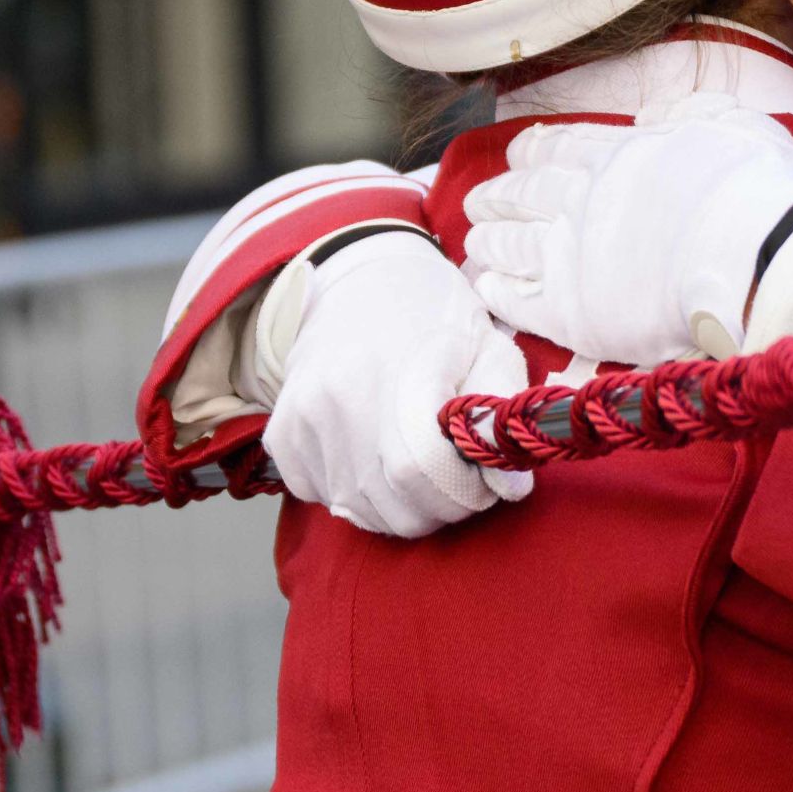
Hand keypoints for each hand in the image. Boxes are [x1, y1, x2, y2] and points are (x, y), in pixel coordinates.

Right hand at [261, 231, 531, 538]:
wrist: (361, 282)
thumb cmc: (435, 317)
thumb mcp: (486, 348)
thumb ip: (498, 419)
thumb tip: (511, 489)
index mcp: (398, 371)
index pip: (423, 471)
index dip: (463, 490)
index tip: (481, 477)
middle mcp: (340, 397)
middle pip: (394, 504)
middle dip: (439, 506)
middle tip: (455, 475)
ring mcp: (304, 418)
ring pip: (358, 509)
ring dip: (398, 506)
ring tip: (417, 463)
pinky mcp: (281, 434)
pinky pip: (320, 496)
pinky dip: (354, 493)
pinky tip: (373, 456)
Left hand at [460, 104, 792, 366]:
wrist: (753, 256)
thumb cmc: (758, 190)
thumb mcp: (734, 124)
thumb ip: (691, 113)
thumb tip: (652, 115)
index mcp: (622, 154)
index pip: (564, 148)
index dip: (536, 152)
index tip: (518, 154)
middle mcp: (584, 198)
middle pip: (526, 194)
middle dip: (500, 195)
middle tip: (480, 200)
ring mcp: (570, 254)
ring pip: (513, 244)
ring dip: (489, 241)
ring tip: (474, 241)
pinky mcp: (570, 311)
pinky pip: (520, 300)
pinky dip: (498, 290)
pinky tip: (486, 286)